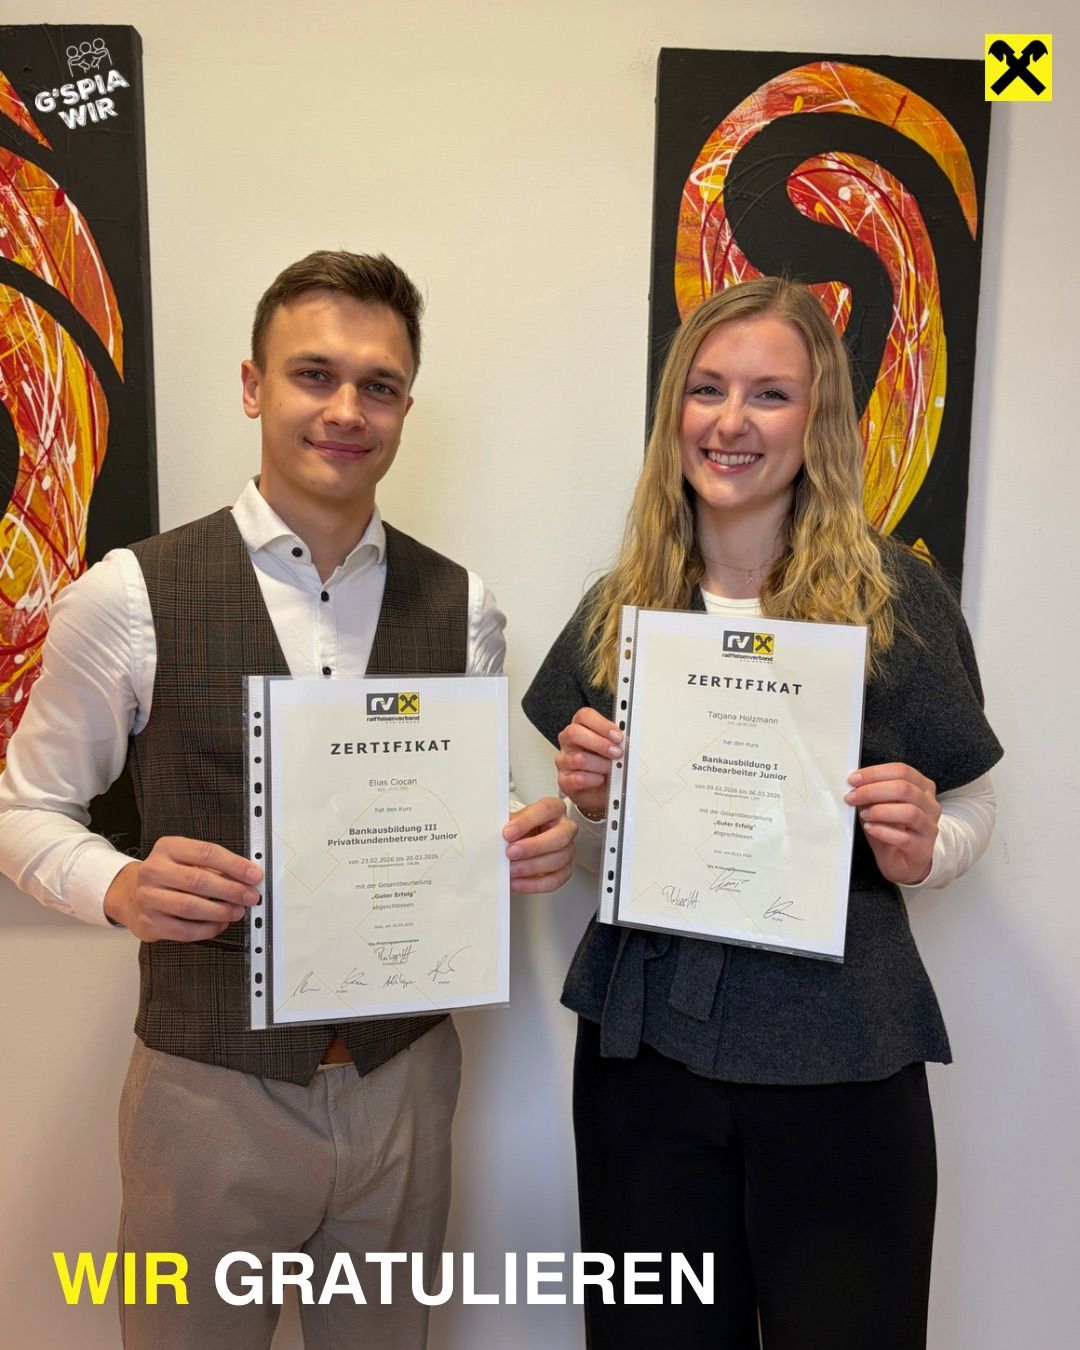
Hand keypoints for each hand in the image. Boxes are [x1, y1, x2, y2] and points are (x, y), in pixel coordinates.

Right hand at [104, 835, 262, 940]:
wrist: (130, 894)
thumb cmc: (167, 876)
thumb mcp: (186, 859)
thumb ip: (214, 867)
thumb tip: (246, 878)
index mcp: (167, 848)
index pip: (206, 853)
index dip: (234, 865)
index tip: (254, 874)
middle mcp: (154, 871)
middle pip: (198, 880)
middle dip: (231, 890)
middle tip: (249, 896)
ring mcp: (148, 898)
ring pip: (190, 906)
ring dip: (220, 911)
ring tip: (237, 911)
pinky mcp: (149, 922)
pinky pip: (183, 930)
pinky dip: (207, 929)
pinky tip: (220, 924)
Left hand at [503, 796, 576, 892]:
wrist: (519, 842)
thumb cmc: (519, 828)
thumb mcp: (512, 820)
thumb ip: (507, 824)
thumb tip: (494, 835)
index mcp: (554, 808)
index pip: (546, 810)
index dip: (526, 822)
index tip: (508, 832)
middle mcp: (565, 828)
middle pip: (559, 837)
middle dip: (533, 847)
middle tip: (511, 852)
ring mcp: (567, 850)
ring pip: (558, 860)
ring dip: (531, 867)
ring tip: (511, 869)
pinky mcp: (564, 870)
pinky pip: (554, 880)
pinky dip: (533, 884)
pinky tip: (517, 881)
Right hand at [555, 707, 623, 818]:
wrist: (603, 792)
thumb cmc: (607, 767)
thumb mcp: (614, 750)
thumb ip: (617, 741)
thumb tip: (626, 741)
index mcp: (580, 728)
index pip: (584, 716)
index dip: (601, 724)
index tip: (617, 735)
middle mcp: (569, 743)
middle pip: (574, 733)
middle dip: (600, 743)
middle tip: (616, 752)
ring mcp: (564, 761)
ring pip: (579, 758)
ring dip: (601, 765)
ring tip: (611, 769)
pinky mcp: (564, 781)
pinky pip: (578, 778)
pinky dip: (594, 780)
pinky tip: (600, 780)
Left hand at [845, 763, 940, 884]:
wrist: (903, 862)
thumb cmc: (892, 830)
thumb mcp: (880, 806)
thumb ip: (872, 794)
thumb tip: (854, 783)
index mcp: (922, 788)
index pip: (902, 771)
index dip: (875, 773)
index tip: (853, 779)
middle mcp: (930, 805)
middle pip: (905, 789)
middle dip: (873, 790)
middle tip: (852, 797)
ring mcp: (929, 828)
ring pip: (909, 812)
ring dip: (880, 811)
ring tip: (863, 815)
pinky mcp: (923, 849)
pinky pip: (905, 838)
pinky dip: (883, 831)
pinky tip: (870, 828)